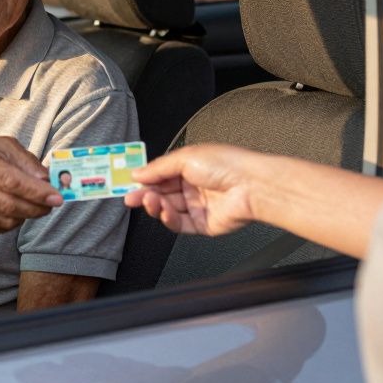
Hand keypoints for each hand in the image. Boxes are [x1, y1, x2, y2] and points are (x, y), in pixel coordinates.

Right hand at [0, 136, 61, 233]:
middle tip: (51, 204)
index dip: (37, 192)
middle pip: (8, 205)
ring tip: (33, 205)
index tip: (57, 196)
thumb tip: (47, 179)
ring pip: (4, 220)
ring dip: (25, 215)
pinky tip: (13, 210)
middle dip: (36, 207)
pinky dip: (10, 221)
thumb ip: (25, 160)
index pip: (11, 181)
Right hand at [123, 144, 262, 235]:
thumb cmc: (226, 164)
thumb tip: (138, 173)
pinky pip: (180, 224)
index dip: (146, 179)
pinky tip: (163, 212)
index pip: (162, 175)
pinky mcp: (203, 224)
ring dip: (156, 206)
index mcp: (191, 166)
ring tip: (149, 201)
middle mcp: (194, 186)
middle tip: (131, 197)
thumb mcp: (185, 157)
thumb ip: (158, 168)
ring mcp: (199, 206)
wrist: (251, 185)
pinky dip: (168, 219)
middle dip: (146, 195)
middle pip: (163, 193)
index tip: (131, 182)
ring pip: (169, 210)